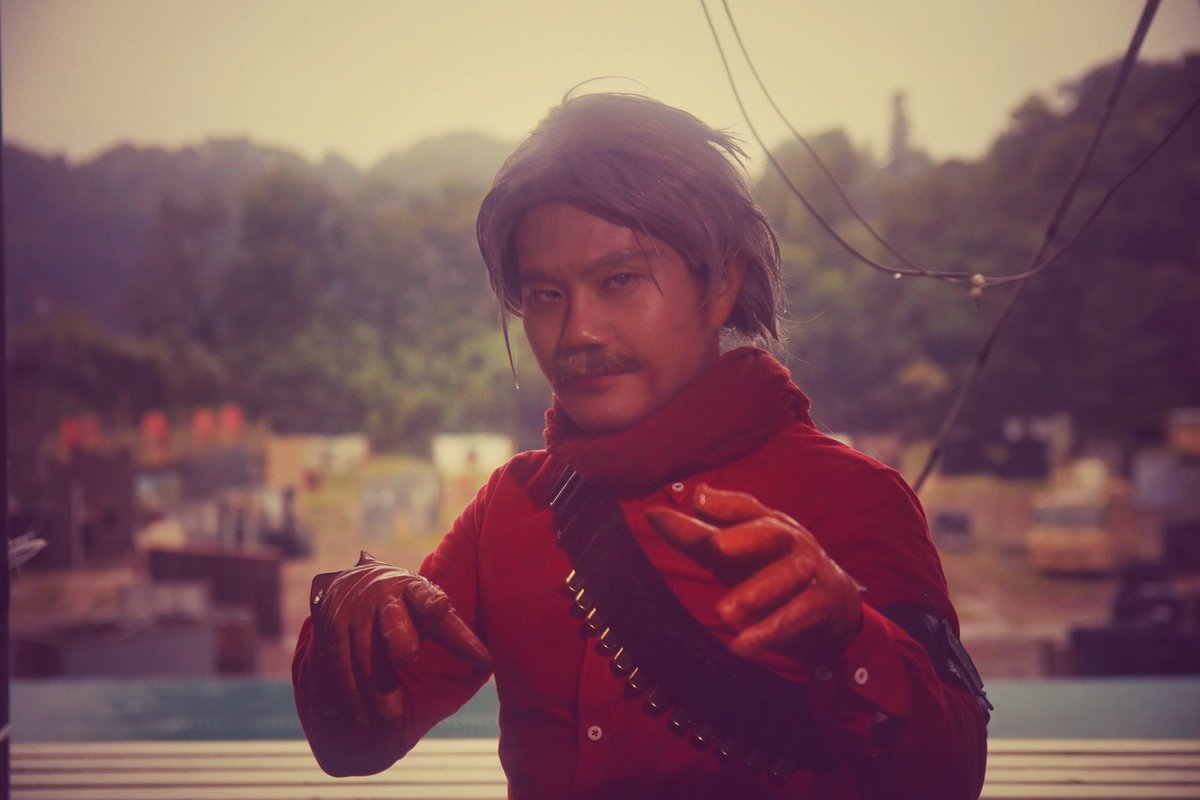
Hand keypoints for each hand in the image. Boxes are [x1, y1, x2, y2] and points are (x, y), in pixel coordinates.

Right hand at [310, 551, 491, 726]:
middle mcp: (382, 597)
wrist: (354, 583)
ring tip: (390, 721)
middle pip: (392, 618)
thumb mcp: (429, 611)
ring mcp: (354, 612)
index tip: (440, 607)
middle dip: (398, 635)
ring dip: (375, 688)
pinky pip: (337, 666)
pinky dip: (348, 694)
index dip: (432, 601)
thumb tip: (487, 662)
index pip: (425, 594)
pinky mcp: (330, 631)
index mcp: (413, 589)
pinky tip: (359, 720)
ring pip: (364, 652)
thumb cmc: (405, 605)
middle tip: (407, 655)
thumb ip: (456, 634)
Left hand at [645, 484, 862, 658]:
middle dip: (745, 538)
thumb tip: (652, 514)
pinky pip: (795, 617)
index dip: (724, 503)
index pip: (747, 507)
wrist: (830, 607)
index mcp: (768, 523)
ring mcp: (809, 571)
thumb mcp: (731, 554)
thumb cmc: (769, 569)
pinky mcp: (819, 605)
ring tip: (721, 613)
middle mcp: (792, 541)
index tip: (698, 499)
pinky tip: (739, 647)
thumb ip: (694, 535)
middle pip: (772, 533)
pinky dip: (767, 632)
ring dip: (753, 594)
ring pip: (785, 577)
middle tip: (715, 548)